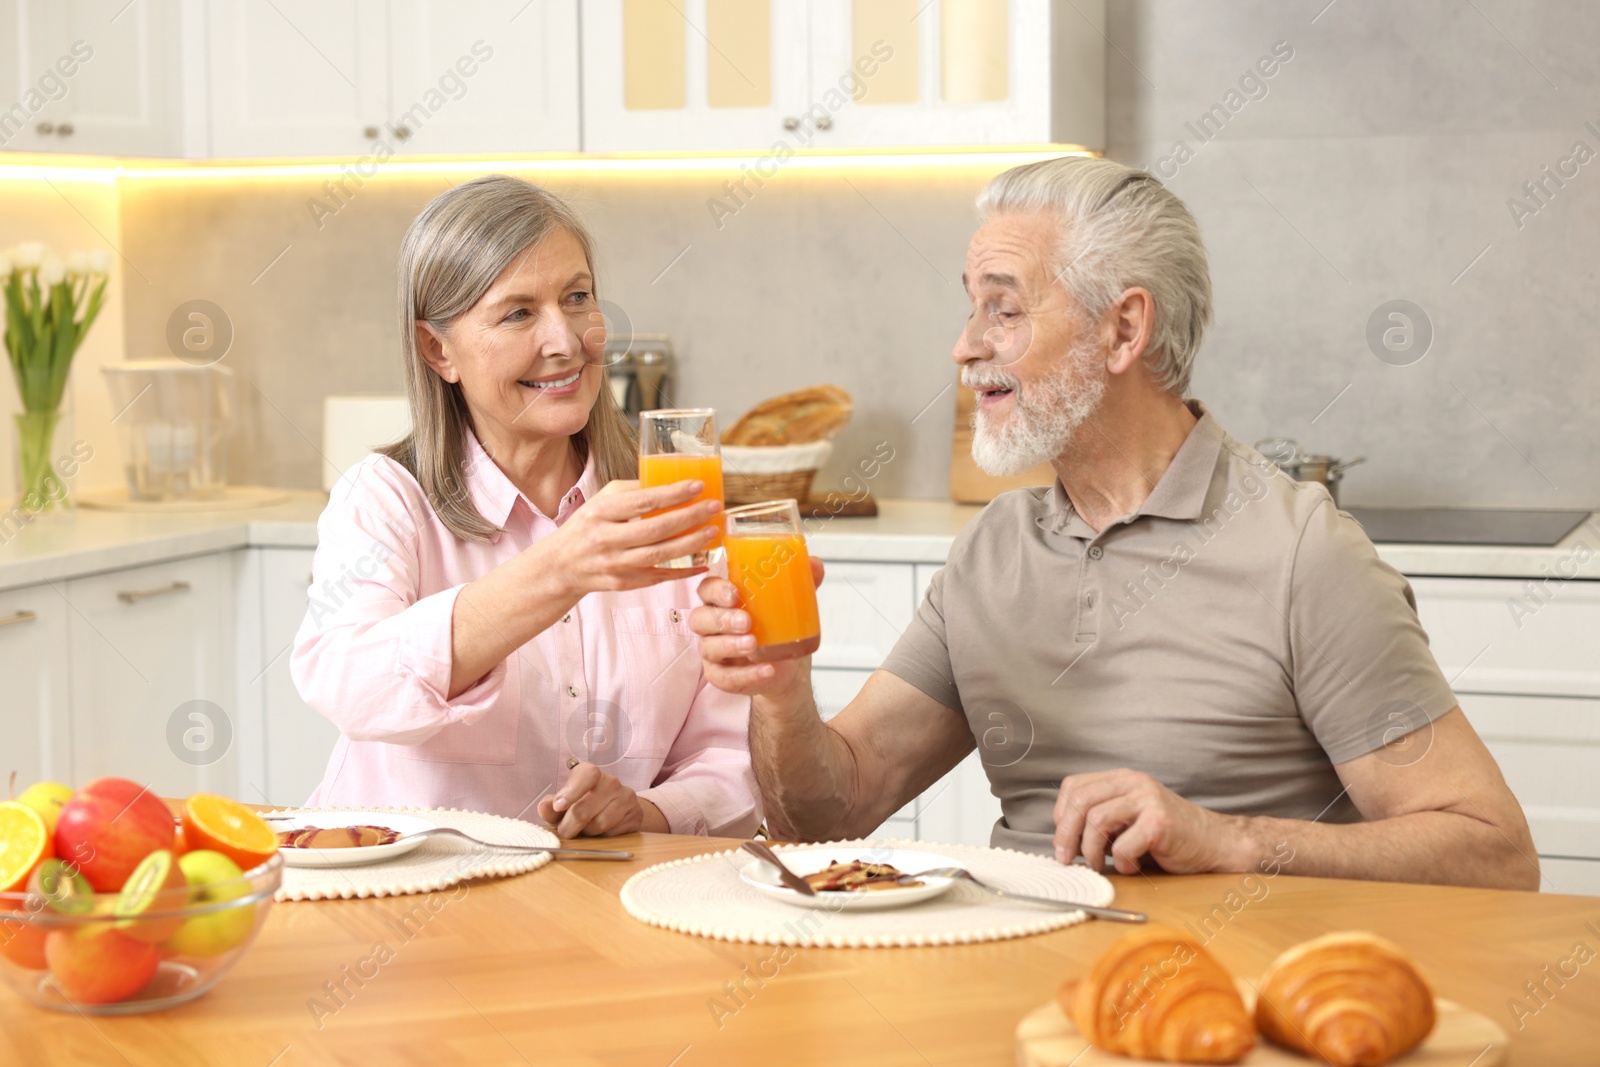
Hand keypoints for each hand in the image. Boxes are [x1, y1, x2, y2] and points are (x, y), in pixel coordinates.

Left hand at [537, 763, 652, 836]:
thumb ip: (551, 807)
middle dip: (570, 825)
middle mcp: (611, 781)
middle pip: (585, 809)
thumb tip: (544, 806)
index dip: (571, 792)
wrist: (616, 809)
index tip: (558, 807)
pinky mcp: (636, 813)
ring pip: (600, 823)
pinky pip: (614, 831)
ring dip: (588, 832)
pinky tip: (602, 830)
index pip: (586, 776)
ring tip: (586, 828)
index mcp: (591, 773)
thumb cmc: (583, 805)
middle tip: (565, 831)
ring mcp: (626, 796)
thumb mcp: (564, 805)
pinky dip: (604, 836)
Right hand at [545, 479, 720, 597]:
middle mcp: (606, 539)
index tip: (698, 485)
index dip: (674, 493)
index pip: (643, 501)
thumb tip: (668, 482)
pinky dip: (684, 571)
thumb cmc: (586, 527)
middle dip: (690, 517)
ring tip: (712, 530)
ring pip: (660, 554)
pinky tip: (703, 562)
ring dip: (691, 543)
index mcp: (601, 512)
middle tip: (714, 507)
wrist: (560, 566)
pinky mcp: (623, 583)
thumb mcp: (600, 502)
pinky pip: (659, 577)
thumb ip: (631, 492)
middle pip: (656, 528)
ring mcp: (615, 564)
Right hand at [689, 557, 824, 697]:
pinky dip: (745, 675)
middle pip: (700, 618)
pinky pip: (724, 677)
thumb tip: (814, 564)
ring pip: (708, 647)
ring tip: (753, 644)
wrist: (790, 666)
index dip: (715, 590)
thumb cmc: (780, 628)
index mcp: (723, 601)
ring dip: (730, 645)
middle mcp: (712, 625)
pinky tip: (766, 670)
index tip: (734, 593)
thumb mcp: (793, 604)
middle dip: (721, 619)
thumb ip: (802, 583)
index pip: (707, 589)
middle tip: (746, 621)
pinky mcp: (720, 675)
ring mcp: (713, 651)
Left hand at [1052, 768, 1243, 873]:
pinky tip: (1131, 866)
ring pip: (1097, 820)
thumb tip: (1064, 840)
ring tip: (1100, 865)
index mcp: (1122, 779)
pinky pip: (1122, 845)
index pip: (1074, 787)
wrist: (1215, 842)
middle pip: (1080, 800)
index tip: (1062, 841)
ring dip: (1091, 851)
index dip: (1061, 815)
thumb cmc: (1167, 837)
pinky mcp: (1160, 822)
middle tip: (1067, 859)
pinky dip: (1121, 862)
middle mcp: (1134, 783)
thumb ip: (1100, 821)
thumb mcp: (1128, 820)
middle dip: (1067, 835)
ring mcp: (1148, 800)